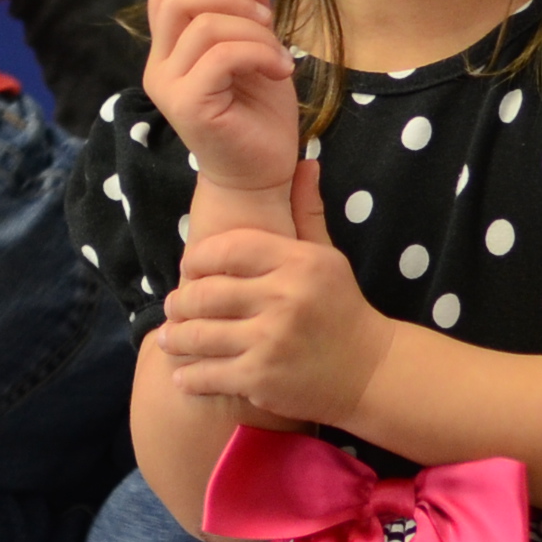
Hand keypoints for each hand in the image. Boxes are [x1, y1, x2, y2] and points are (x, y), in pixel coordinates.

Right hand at [142, 0, 300, 198]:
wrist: (262, 174)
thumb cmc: (258, 116)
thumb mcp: (256, 50)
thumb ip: (246, 13)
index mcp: (169, 52)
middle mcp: (160, 68)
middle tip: (266, 21)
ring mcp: (170, 88)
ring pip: (205, 26)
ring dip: (254, 31)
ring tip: (278, 55)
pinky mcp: (189, 106)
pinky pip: (222, 56)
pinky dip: (260, 53)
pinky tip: (281, 69)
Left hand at [157, 160, 392, 425]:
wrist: (370, 373)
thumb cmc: (341, 309)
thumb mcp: (327, 257)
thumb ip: (306, 213)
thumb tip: (304, 162)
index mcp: (298, 262)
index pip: (229, 248)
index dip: (198, 258)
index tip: (190, 268)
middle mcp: (283, 297)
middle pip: (205, 293)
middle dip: (180, 302)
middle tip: (173, 307)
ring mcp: (270, 340)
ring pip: (199, 335)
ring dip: (176, 338)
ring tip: (170, 338)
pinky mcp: (261, 379)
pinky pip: (207, 374)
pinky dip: (190, 376)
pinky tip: (185, 374)